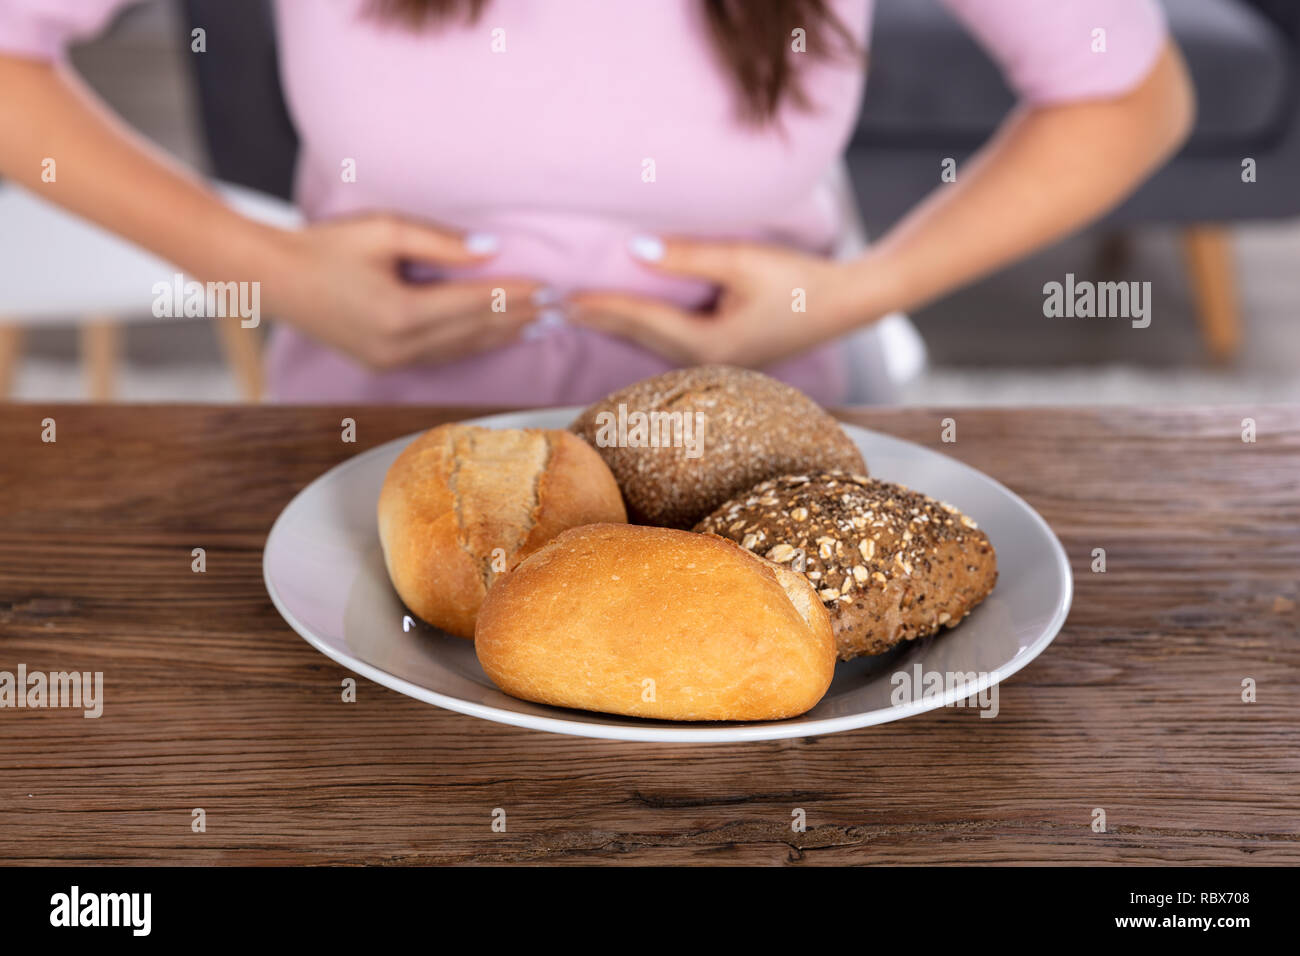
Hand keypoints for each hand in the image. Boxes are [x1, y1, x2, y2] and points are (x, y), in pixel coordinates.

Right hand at [263, 213, 543, 369]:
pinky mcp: (385, 364)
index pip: (473, 304)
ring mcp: (392, 361)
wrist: (273, 279)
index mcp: (400, 313)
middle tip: (560, 308)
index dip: (514, 294)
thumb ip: (441, 242)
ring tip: (540, 325)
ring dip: (502, 336)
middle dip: (519, 318)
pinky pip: (442, 356)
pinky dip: (474, 345)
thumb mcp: (384, 230)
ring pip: (462, 350)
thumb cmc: (326, 245)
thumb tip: (492, 251)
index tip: (550, 286)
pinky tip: (496, 336)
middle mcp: (399, 346)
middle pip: (474, 331)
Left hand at [567, 236, 884, 366]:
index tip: (561, 293)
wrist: (851, 301)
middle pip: (637, 336)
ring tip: (578, 308)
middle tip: (550, 304)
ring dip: (615, 323)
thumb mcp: (743, 260)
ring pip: (650, 341)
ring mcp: (717, 361)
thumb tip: (634, 249)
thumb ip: (688, 256)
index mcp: (708, 346)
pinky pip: (668, 339)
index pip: (639, 320)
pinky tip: (627, 315)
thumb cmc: (802, 279)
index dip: (599, 303)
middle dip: (596, 317)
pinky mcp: (726, 351)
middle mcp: (707, 361)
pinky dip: (641, 324)